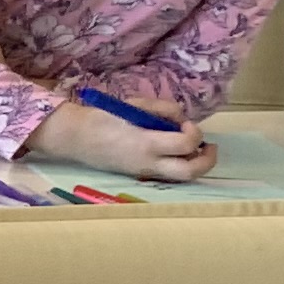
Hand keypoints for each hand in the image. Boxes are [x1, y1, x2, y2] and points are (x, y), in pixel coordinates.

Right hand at [27, 100, 214, 181]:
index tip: (184, 122)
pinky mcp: (139, 175)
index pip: (187, 143)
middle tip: (209, 147)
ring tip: (196, 151)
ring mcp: (143, 172)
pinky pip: (168, 174)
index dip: (194, 131)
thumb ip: (162, 109)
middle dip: (207, 160)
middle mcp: (148, 163)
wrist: (75, 137)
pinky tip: (175, 153)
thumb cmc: (103, 117)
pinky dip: (179, 165)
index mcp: (146, 143)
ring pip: (182, 178)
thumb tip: (181, 119)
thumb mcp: (134, 105)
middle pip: (190, 172)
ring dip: (195, 165)